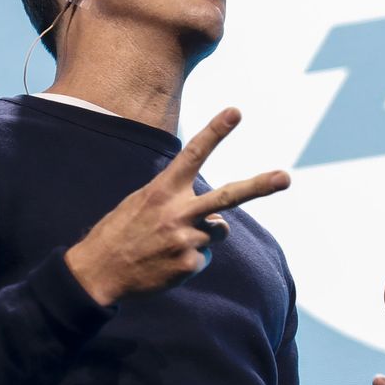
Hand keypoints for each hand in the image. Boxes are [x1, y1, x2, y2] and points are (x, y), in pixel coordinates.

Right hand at [65, 107, 290, 304]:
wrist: (98, 272)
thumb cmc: (121, 233)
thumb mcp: (142, 203)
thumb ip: (180, 202)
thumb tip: (219, 221)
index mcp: (163, 190)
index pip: (194, 154)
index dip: (216, 131)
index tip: (236, 112)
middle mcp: (178, 212)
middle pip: (228, 197)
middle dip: (260, 186)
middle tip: (286, 178)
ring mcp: (186, 239)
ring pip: (217, 231)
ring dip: (202, 236)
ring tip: (169, 243)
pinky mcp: (189, 263)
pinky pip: (204, 257)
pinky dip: (190, 260)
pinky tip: (165, 262)